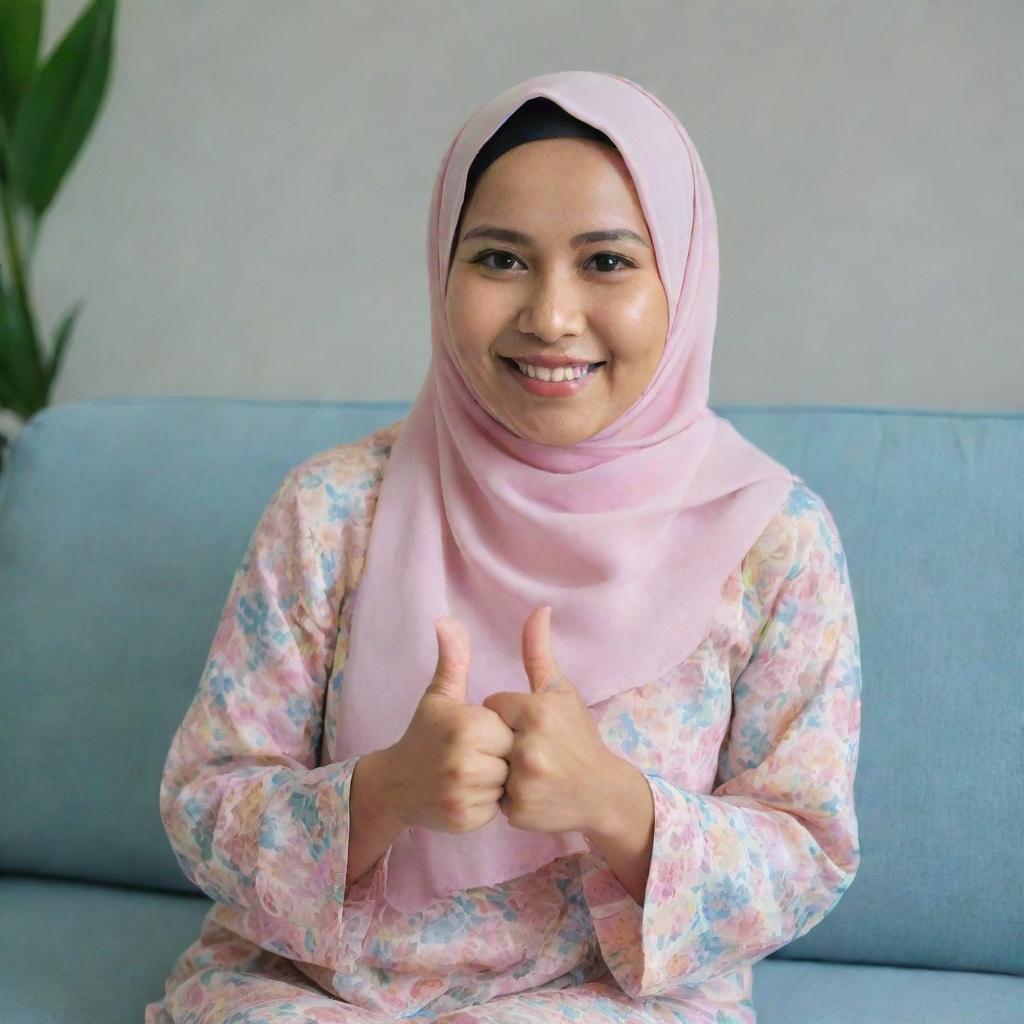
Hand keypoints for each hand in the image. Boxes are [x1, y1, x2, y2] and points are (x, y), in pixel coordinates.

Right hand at [385, 615, 513, 834]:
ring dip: (496, 780)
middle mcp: (465, 761)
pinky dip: (488, 802)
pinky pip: (496, 808)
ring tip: (474, 772)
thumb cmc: (425, 735)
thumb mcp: (439, 695)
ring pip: (507, 783)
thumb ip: (453, 659)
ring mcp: (464, 793)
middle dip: (500, 756)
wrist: (395, 784)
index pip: (509, 727)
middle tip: (477, 754)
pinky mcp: (465, 819)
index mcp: (466, 726)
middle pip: (512, 756)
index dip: (498, 730)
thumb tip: (448, 620)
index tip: (478, 732)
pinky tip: (469, 791)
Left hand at [482, 605, 614, 836]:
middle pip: (489, 735)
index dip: (508, 714)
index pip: (493, 705)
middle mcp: (529, 747)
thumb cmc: (579, 737)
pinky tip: (531, 791)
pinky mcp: (518, 810)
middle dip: (503, 740)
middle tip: (533, 749)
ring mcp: (523, 782)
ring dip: (503, 767)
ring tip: (531, 769)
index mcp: (537, 713)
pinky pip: (495, 795)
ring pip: (489, 765)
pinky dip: (508, 794)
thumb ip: (538, 652)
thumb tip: (538, 609)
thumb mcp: (562, 692)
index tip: (529, 724)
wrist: (602, 792)